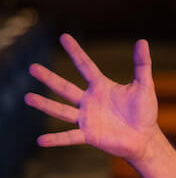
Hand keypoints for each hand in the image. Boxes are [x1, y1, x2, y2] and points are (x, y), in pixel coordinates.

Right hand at [25, 34, 159, 163]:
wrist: (145, 137)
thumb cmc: (144, 112)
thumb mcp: (144, 86)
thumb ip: (142, 65)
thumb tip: (142, 41)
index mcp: (101, 87)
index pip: (85, 66)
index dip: (75, 52)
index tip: (63, 37)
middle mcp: (89, 101)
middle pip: (65, 87)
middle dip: (49, 78)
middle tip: (32, 68)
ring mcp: (87, 118)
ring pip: (62, 110)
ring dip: (45, 105)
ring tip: (28, 98)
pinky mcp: (89, 135)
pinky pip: (69, 137)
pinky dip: (56, 139)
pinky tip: (41, 141)